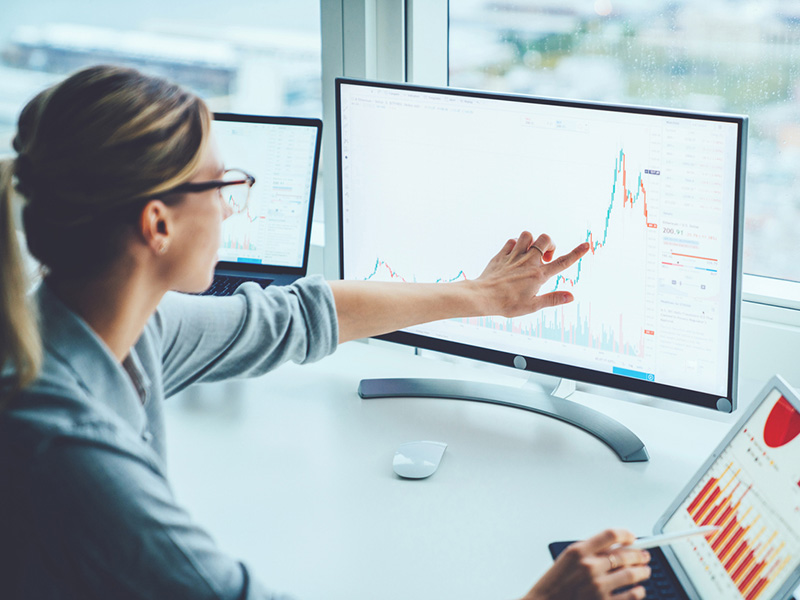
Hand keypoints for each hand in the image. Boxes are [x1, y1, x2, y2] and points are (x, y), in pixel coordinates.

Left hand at [474, 231, 588, 317]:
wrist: (483, 296)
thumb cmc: (507, 304)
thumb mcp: (532, 305)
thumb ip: (552, 299)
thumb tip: (571, 297)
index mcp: (539, 275)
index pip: (562, 262)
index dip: (576, 253)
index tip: (586, 245)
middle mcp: (528, 262)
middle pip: (545, 239)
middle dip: (550, 243)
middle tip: (545, 257)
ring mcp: (514, 256)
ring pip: (528, 235)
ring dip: (532, 241)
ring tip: (529, 253)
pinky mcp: (502, 255)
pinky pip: (511, 241)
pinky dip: (515, 245)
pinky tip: (514, 255)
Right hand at [522, 529, 651, 599]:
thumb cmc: (555, 584)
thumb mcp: (568, 560)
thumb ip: (590, 551)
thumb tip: (616, 547)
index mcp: (578, 551)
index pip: (610, 534)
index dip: (626, 534)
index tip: (632, 537)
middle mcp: (589, 567)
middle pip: (625, 554)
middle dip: (639, 554)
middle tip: (645, 556)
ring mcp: (597, 587)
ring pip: (632, 574)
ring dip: (642, 572)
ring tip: (645, 571)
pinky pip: (632, 595)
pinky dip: (639, 591)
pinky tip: (639, 589)